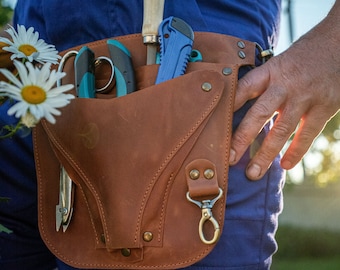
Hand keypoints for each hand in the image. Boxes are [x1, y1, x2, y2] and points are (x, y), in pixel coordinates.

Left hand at [229, 6, 339, 179]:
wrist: (339, 42)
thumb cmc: (302, 56)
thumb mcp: (278, 62)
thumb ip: (262, 83)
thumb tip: (237, 104)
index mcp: (270, 72)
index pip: (243, 89)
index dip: (228, 107)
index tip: (214, 126)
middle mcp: (285, 85)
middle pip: (258, 114)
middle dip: (241, 139)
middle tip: (229, 158)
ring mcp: (305, 97)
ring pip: (281, 130)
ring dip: (266, 154)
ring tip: (253, 173)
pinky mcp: (324, 107)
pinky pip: (307, 134)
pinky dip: (296, 152)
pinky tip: (285, 166)